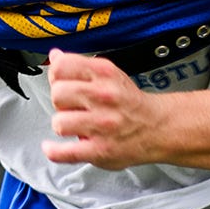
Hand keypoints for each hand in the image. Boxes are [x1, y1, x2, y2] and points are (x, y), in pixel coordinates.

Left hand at [42, 50, 167, 167]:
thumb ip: (79, 66)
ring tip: (75, 125)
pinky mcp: (100, 150)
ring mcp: (102, 125)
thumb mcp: (109, 75)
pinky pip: (65, 152)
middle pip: (57, 94)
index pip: (62, 66)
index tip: (62, 83)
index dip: (57, 76)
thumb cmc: (129, 102)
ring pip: (59, 122)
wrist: (158, 127)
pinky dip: (54, 151)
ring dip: (63, 125)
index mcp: (105, 74)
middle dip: (60, 102)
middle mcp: (104, 97)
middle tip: (73, 107)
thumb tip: (55, 55)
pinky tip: (51, 147)